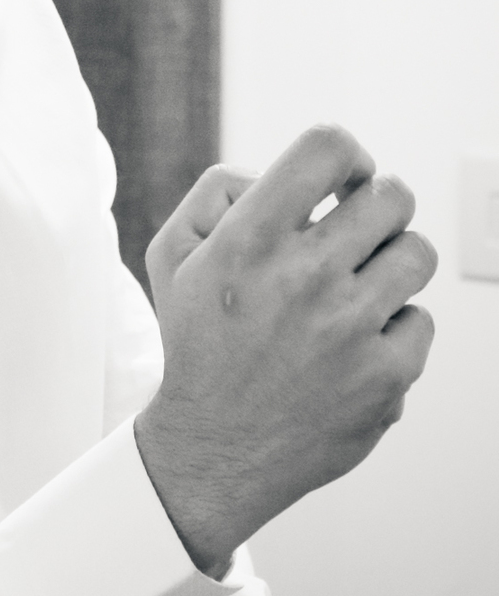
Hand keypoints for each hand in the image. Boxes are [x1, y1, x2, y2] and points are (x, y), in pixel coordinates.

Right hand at [135, 124, 436, 572]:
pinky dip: (393, 331)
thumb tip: (287, 177)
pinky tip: (354, 346)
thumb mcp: (174, 253)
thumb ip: (219, 189)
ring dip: (390, 265)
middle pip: (393, 196)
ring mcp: (350, 330)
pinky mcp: (385, 378)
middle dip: (377, 209)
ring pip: (417, 254)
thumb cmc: (198, 341)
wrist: (214, 448)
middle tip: (354, 237)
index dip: (348, 157)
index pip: (330, 148)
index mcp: (250, 238)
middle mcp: (303, 278)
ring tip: (356, 290)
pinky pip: (421, 321)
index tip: (344, 182)